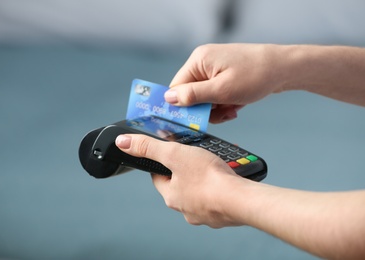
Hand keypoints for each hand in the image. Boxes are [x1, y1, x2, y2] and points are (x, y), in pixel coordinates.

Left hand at [115, 134, 250, 227]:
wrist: (240, 199)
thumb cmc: (209, 179)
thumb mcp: (174, 153)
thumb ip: (149, 147)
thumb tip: (124, 142)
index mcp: (171, 195)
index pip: (159, 176)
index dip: (162, 162)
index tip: (168, 154)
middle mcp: (185, 207)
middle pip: (180, 183)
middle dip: (187, 169)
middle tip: (196, 157)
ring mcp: (205, 212)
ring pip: (200, 190)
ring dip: (204, 178)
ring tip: (214, 164)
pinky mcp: (222, 212)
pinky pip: (218, 196)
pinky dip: (220, 186)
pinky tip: (226, 177)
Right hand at [165, 44, 285, 122]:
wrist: (286, 68)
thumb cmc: (256, 75)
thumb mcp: (221, 90)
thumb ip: (192, 96)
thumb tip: (168, 98)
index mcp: (199, 60)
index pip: (176, 88)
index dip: (183, 106)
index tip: (192, 120)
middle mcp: (204, 62)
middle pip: (191, 94)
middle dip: (205, 109)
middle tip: (221, 114)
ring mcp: (215, 68)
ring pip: (204, 98)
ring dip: (217, 109)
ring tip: (232, 109)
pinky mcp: (225, 75)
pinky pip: (216, 94)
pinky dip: (225, 103)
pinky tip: (236, 105)